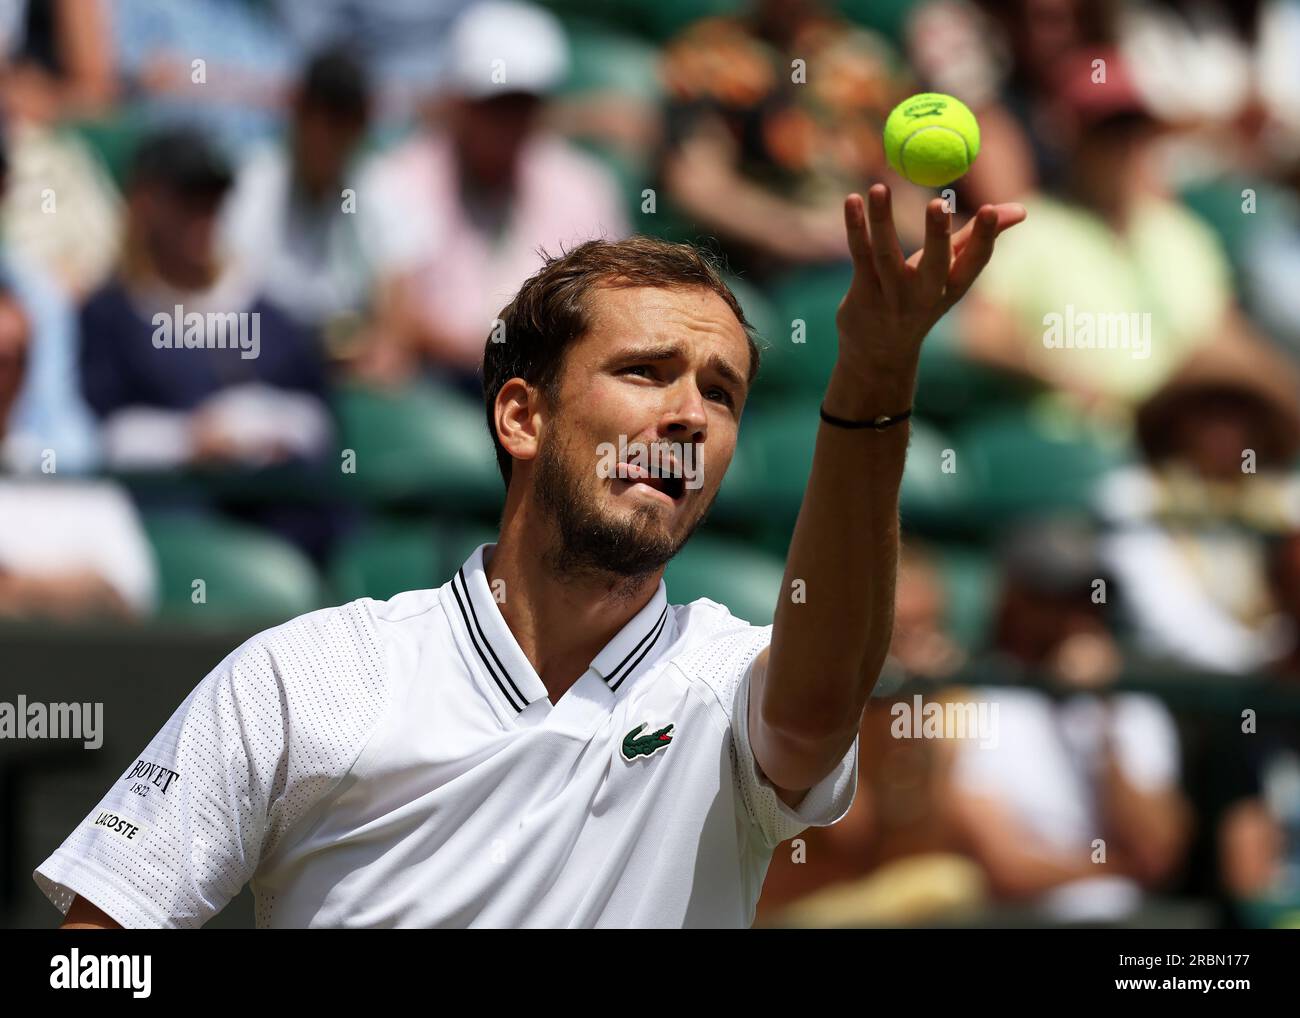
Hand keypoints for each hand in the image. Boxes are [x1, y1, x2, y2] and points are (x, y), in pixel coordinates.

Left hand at [834, 185, 1026, 395]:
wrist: (879, 354)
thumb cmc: (920, 300)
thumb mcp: (952, 276)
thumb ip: (977, 239)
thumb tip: (1022, 210)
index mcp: (952, 287)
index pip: (974, 262)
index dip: (984, 237)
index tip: (990, 208)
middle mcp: (925, 295)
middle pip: (934, 264)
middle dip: (938, 236)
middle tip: (938, 203)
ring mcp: (891, 297)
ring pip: (886, 254)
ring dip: (882, 221)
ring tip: (880, 187)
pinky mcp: (862, 295)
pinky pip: (859, 256)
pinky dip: (856, 228)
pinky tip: (852, 201)